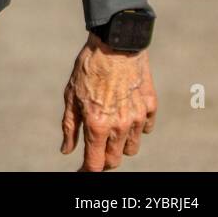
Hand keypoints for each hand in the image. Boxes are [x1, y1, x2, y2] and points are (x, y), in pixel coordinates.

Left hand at [61, 36, 157, 170]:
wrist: (116, 44)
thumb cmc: (88, 68)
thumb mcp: (70, 95)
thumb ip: (69, 126)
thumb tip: (67, 150)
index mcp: (97, 124)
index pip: (96, 163)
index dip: (87, 171)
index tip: (82, 172)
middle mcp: (120, 126)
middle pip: (115, 160)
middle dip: (104, 159)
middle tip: (95, 148)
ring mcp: (138, 118)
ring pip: (131, 147)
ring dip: (120, 144)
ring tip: (110, 125)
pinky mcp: (151, 108)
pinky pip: (145, 129)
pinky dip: (136, 127)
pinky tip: (126, 112)